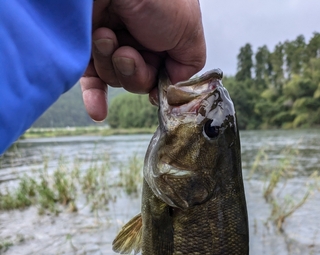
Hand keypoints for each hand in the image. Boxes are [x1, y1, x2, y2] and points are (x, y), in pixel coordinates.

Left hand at [80, 0, 205, 120]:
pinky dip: (95, 98)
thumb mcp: (188, 30)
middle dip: (135, 73)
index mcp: (164, 31)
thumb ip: (189, 64)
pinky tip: (98, 113)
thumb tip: (172, 88)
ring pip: (116, 78)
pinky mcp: (84, 45)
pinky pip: (91, 80)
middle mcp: (138, 35)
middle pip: (140, 79)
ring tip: (105, 35)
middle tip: (127, 52)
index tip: (159, 84)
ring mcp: (110, 40)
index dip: (161, 82)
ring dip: (112, 64)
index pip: (164, 73)